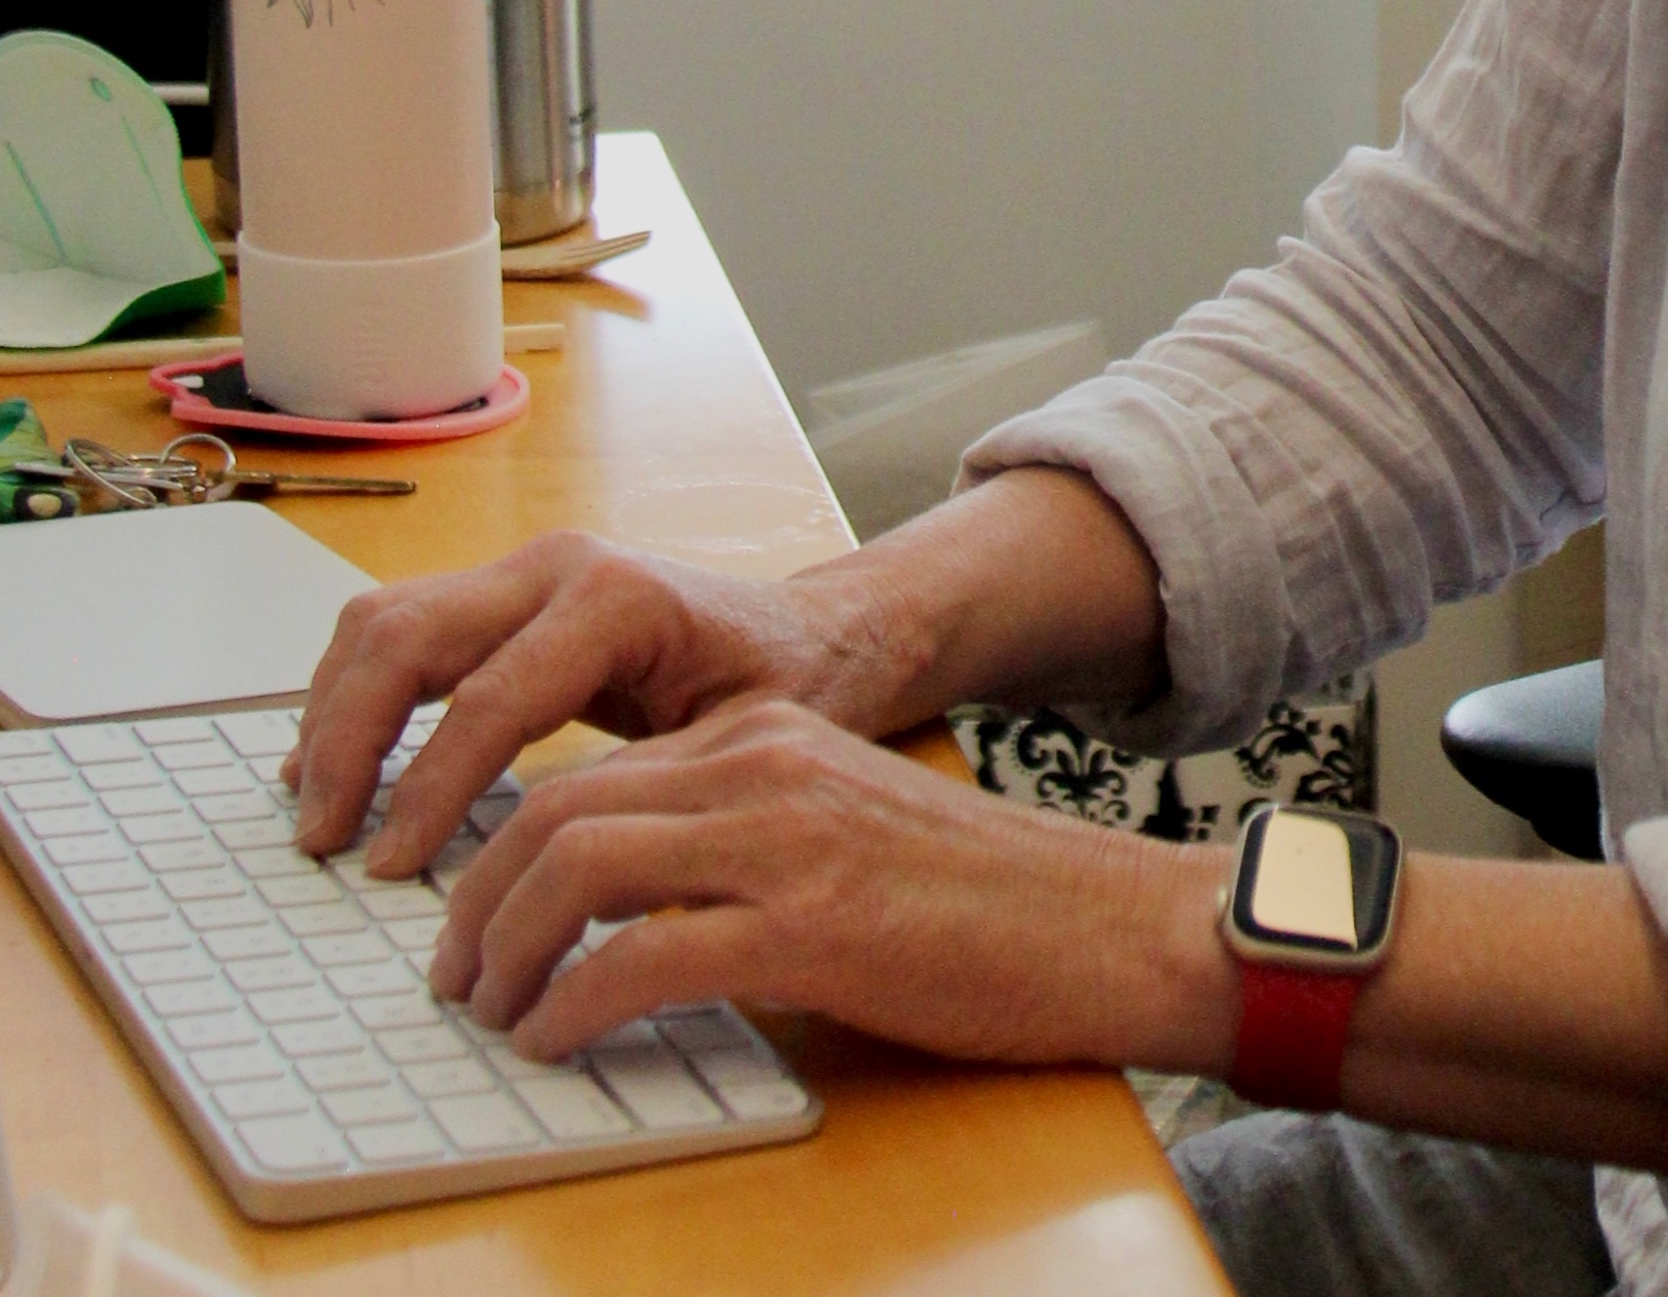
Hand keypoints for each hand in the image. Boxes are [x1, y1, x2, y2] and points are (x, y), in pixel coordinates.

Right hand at [287, 533, 889, 875]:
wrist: (822, 632)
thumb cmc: (792, 688)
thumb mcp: (738, 745)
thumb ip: (641, 792)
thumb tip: (543, 867)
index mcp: (617, 600)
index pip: (486, 700)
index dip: (428, 790)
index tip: (390, 870)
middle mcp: (559, 566)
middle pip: (407, 636)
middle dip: (350, 741)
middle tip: (325, 842)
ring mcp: (526, 569)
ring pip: (385, 618)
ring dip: (334, 711)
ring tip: (317, 809)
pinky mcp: (507, 593)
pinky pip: (403, 626)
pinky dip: (354, 691)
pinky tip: (335, 763)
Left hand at [427, 696, 1224, 1067]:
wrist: (1103, 923)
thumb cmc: (979, 902)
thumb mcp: (843, 830)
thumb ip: (741, 839)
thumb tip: (618, 910)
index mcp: (771, 735)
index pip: (585, 770)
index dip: (498, 852)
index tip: (469, 922)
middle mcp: (767, 764)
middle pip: (555, 809)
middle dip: (472, 901)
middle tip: (453, 979)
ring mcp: (788, 841)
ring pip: (577, 866)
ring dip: (502, 952)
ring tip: (491, 1015)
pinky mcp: (811, 928)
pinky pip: (640, 958)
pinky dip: (572, 1007)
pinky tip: (560, 1044)